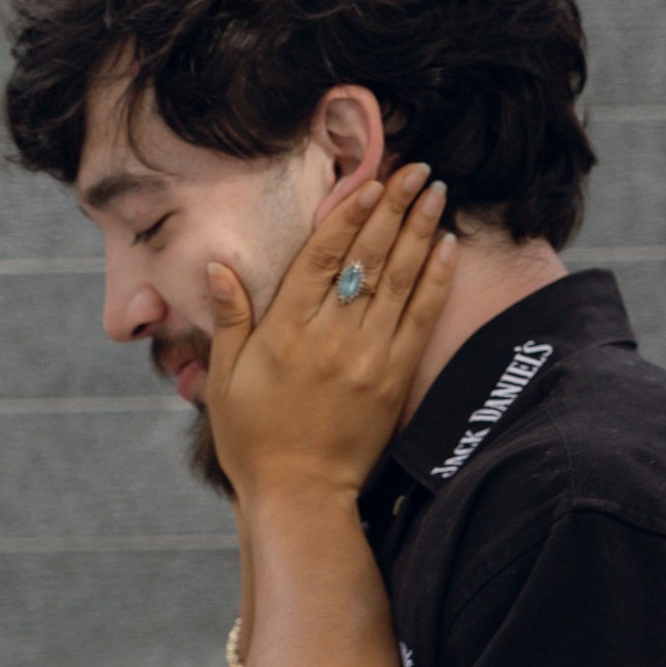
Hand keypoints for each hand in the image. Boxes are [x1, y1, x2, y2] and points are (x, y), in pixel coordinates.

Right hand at [204, 159, 453, 506]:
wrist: (299, 497)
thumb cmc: (253, 440)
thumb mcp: (224, 381)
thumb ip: (229, 320)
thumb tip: (217, 268)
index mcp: (286, 332)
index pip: (323, 257)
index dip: (350, 214)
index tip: (371, 181)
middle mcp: (331, 338)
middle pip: (368, 258)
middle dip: (395, 208)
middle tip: (417, 169)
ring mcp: (368, 358)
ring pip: (399, 281)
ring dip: (421, 232)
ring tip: (436, 193)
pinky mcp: (394, 380)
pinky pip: (419, 319)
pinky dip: (436, 281)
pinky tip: (447, 249)